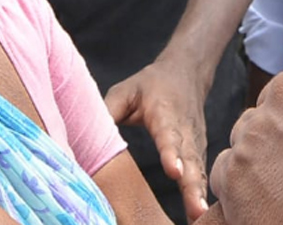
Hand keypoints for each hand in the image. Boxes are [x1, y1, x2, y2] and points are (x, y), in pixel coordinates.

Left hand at [105, 58, 209, 221]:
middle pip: (190, 160)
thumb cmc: (151, 85)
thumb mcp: (125, 91)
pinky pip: (201, 175)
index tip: (175, 172)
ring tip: (198, 217)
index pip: (168, 136)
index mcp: (165, 113)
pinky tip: (199, 216)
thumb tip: (81, 139)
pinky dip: (201, 195)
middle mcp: (185, 130)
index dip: (171, 154)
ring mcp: (196, 143)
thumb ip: (107, 112)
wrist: (187, 72)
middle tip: (195, 209)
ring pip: (199, 171)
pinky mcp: (199, 153)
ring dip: (198, 195)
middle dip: (192, 185)